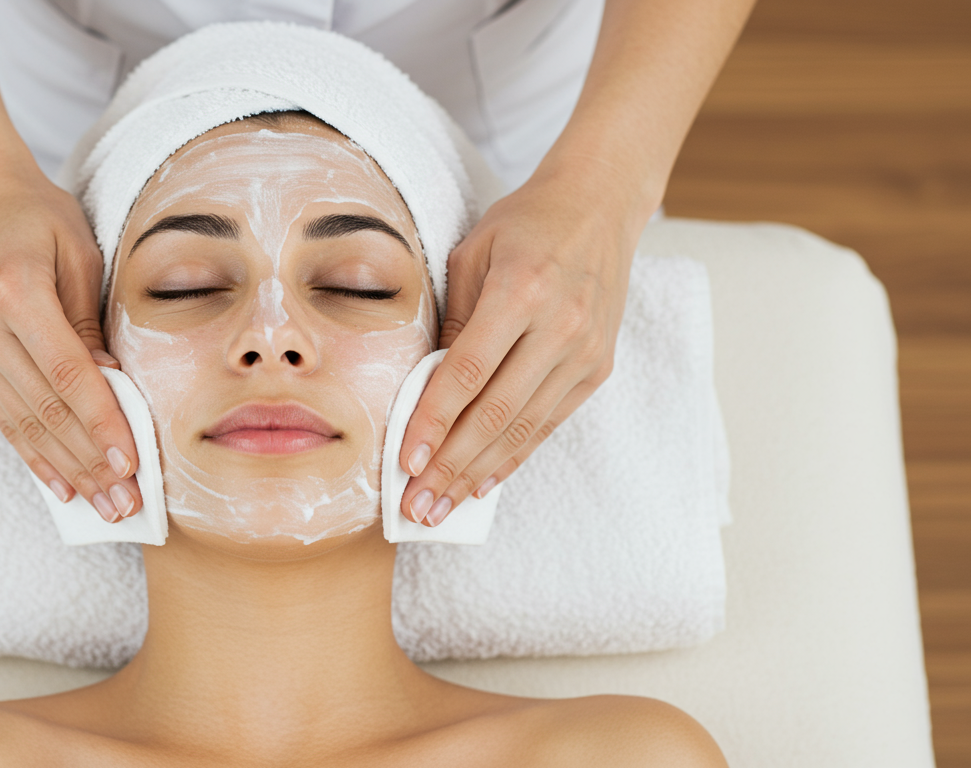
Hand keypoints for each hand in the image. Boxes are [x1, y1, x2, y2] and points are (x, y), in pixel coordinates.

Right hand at [0, 147, 141, 522]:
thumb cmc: (36, 213)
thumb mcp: (79, 253)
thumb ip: (92, 323)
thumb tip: (115, 390)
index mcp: (15, 289)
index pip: (67, 373)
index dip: (101, 423)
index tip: (131, 462)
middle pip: (43, 408)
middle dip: (89, 462)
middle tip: (126, 504)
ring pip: (21, 422)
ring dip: (65, 469)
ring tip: (101, 506)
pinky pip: (1, 416)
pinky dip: (32, 453)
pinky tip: (59, 484)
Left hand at [398, 162, 649, 525]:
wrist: (601, 205)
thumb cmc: (524, 224)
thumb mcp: (473, 254)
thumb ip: (450, 319)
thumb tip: (426, 388)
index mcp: (522, 290)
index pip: (466, 372)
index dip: (433, 421)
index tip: (405, 461)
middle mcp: (560, 327)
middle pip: (495, 413)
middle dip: (450, 466)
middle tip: (417, 507)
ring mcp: (585, 351)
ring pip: (523, 428)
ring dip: (477, 473)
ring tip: (442, 508)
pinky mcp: (598, 367)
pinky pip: (548, 423)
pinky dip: (513, 456)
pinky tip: (482, 483)